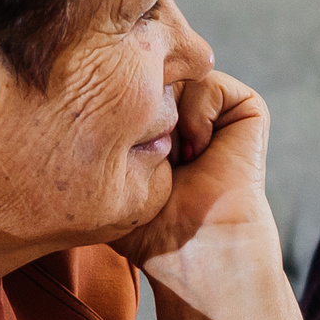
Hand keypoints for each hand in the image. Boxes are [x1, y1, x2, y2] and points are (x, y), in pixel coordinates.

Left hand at [113, 71, 276, 273]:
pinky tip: (198, 147)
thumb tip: (74, 94)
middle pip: (154, 71)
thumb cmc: (151, 227)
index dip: (120, 104)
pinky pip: (211, 81)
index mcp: (159, 127)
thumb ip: (94, 138)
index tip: (122, 144)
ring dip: (171, 114)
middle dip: (144, 103)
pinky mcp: (245, 109)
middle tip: (152, 149)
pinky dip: (199, 111)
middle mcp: (186, 113)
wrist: (196, 248)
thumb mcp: (108, 176)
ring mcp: (215, 111)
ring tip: (177, 155)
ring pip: (180, 72)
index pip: (132, 85)